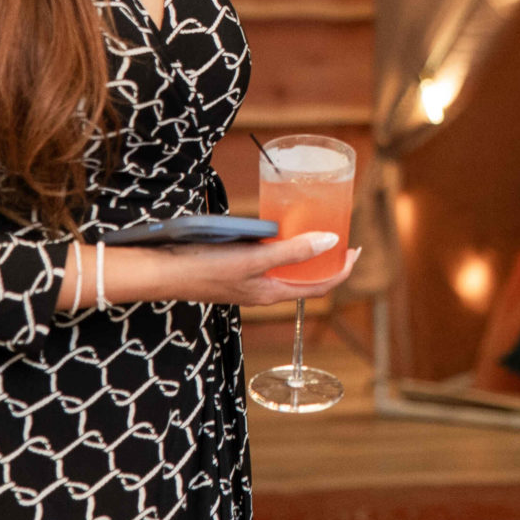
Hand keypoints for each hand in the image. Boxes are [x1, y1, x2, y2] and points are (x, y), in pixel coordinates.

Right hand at [94, 233, 362, 309]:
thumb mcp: (254, 259)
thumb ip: (292, 252)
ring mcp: (249, 280)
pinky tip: (280, 228)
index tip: (357, 249)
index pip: (319, 287)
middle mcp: (264, 290)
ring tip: (318, 227)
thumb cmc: (205, 267)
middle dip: (327, 259)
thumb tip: (331, 242)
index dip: (342, 269)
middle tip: (341, 233)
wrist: (162, 271)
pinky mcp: (236, 268)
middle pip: (306, 278)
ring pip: (288, 269)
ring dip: (306, 252)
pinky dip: (283, 246)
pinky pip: (269, 260)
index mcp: (272, 292)